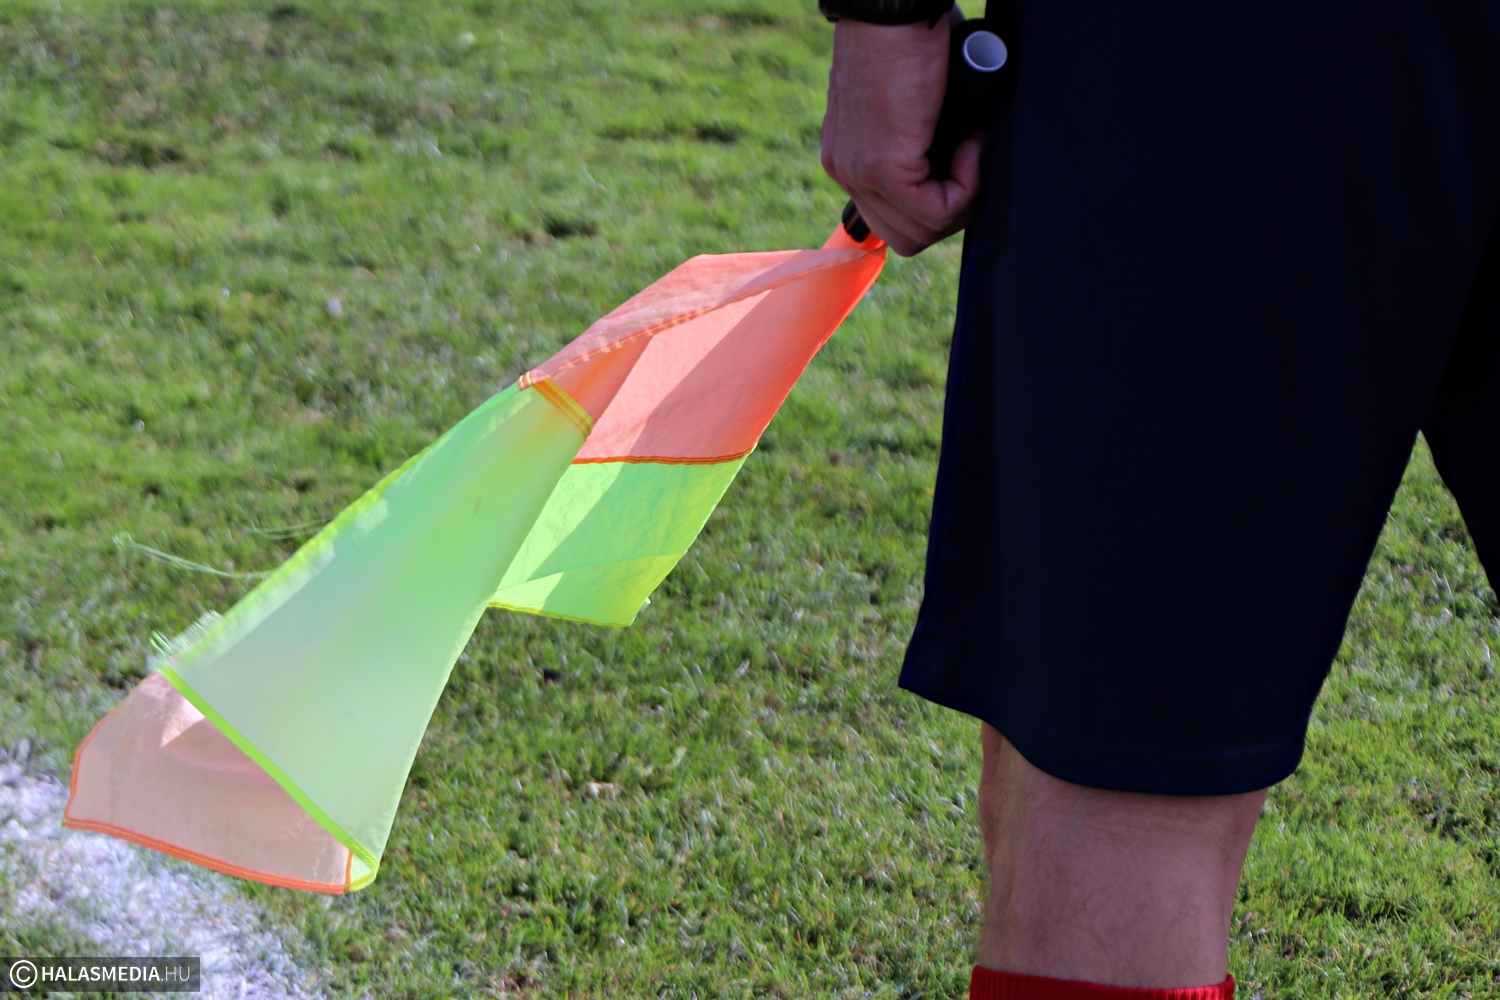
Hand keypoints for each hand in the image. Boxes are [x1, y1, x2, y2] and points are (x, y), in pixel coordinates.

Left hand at [820, 9, 984, 256]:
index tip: (960, 165)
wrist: (894, 8)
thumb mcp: (911, 103)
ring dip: (962, 200)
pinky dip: (966, 186)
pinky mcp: (884, 166)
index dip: (935, 206)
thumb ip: (920, 140)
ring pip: (921, 232)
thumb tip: (958, 160)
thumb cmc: (912, 38)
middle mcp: (847, 172)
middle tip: (972, 166)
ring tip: (973, 149)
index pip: (892, 221)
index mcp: (849, 158)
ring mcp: (861, 173)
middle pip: (905, 237)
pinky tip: (972, 146)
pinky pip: (936, 210)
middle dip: (950, 213)